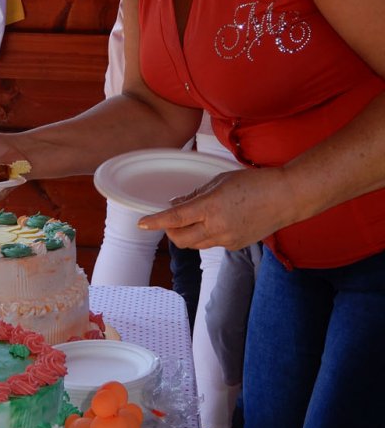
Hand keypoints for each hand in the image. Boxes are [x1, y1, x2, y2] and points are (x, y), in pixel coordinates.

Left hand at [136, 166, 296, 249]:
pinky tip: (215, 222)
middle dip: (169, 231)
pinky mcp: (237, 246)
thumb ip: (195, 195)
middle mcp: (217, 228)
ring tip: (191, 219)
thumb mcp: (219, 182)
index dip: (155, 222)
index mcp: (210, 207)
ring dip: (187, 234)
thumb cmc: (253, 182)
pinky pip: (212, 244)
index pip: (175, 219)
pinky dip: (206, 235)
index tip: (141, 224)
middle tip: (168, 220)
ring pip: (196, 244)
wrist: (286, 198)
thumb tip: (176, 203)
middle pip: (181, 238)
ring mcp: (227, 240)